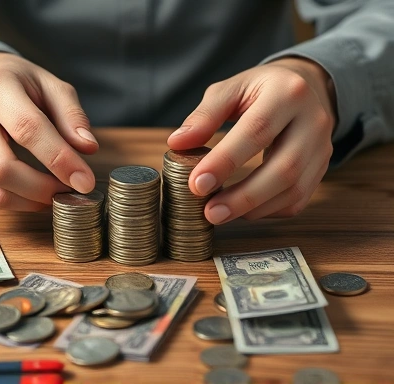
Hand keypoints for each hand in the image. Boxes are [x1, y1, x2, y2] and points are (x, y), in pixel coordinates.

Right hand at [0, 52, 97, 210]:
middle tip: (70, 190)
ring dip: (30, 201)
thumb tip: (88, 147)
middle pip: (2, 168)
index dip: (59, 159)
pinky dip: (16, 204)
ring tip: (56, 192)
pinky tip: (36, 194)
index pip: (28, 129)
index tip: (85, 180)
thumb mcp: (52, 86)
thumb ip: (72, 115)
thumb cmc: (21, 85)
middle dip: (42, 188)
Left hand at [168, 57, 336, 223]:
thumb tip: (177, 143)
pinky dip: (268, 211)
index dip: (225, 161)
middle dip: (243, 196)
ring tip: (220, 213)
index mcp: (288, 92)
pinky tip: (242, 210)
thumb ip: (204, 115)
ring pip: (294, 189)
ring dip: (254, 209)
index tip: (197, 184)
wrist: (308, 88)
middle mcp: (313, 121)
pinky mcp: (321, 168)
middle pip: (283, 168)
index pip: (256, 131)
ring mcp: (323, 147)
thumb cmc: (262, 89)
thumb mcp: (232, 88)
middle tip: (210, 212)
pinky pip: (298, 199)